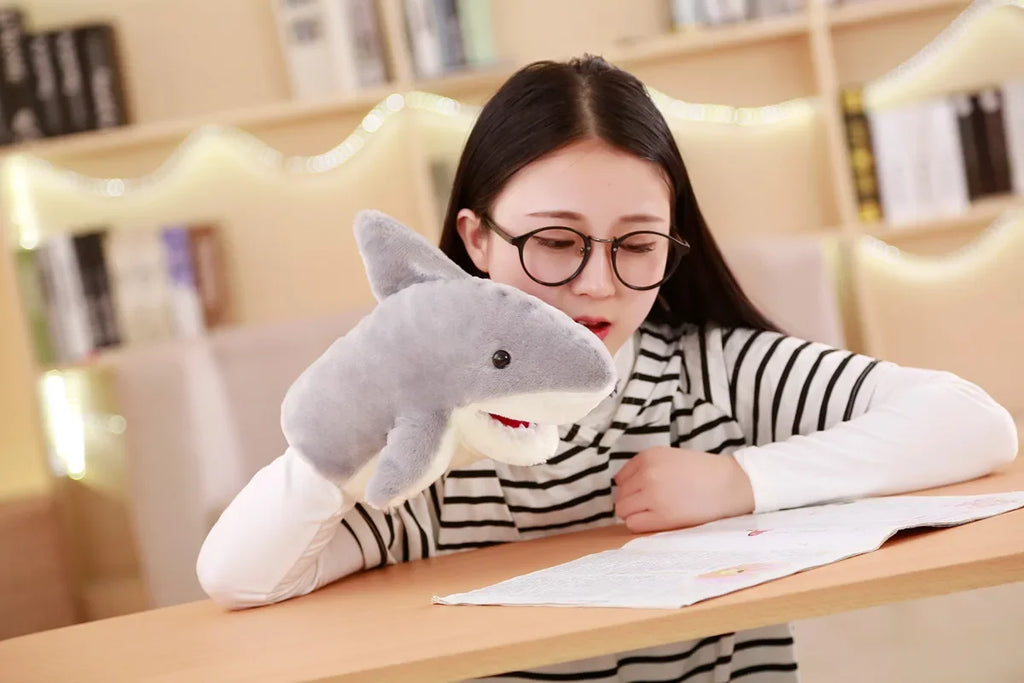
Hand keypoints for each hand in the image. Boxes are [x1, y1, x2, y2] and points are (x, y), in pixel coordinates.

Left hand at [613, 447, 754, 532]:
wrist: (729, 484)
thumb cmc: (701, 472)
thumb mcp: (669, 457)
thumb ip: (644, 467)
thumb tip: (618, 483)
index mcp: (648, 456)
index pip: (621, 478)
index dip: (631, 488)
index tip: (645, 493)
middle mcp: (647, 473)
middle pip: (620, 495)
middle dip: (632, 501)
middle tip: (651, 505)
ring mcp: (653, 495)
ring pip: (623, 510)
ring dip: (634, 513)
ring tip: (654, 513)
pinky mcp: (662, 515)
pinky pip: (633, 524)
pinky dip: (640, 524)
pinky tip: (656, 520)